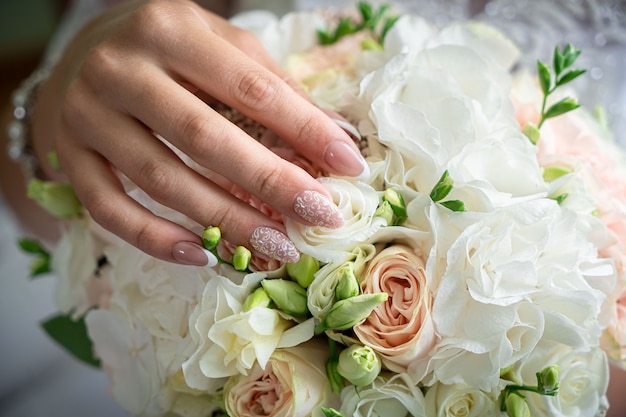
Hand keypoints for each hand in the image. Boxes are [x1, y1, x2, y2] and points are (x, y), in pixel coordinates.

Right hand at [32, 0, 367, 265]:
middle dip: (270, 184)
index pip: (250, 88)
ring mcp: (86, 115)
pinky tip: (202, 255)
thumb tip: (334, 137)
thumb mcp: (219, 47)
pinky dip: (156, 240)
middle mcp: (120, 69)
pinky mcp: (69, 157)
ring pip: (161, 180)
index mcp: (169, 30)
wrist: (81, 55)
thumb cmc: (167, 52)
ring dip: (224, 221)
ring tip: (275, 247)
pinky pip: (110, 210)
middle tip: (318, 218)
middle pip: (205, 138)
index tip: (348, 163)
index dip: (304, 129)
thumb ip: (272, 86)